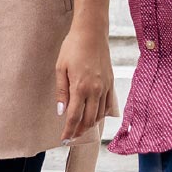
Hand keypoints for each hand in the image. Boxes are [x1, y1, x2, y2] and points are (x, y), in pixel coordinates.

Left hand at [55, 24, 112, 142]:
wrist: (92, 32)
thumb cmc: (73, 47)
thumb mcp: (60, 68)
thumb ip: (61, 91)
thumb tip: (61, 111)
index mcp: (80, 87)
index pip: (74, 117)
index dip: (68, 131)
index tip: (63, 139)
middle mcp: (95, 90)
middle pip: (88, 120)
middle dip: (79, 131)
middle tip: (70, 136)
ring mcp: (105, 87)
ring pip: (99, 115)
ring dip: (90, 124)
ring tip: (80, 128)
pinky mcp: (111, 83)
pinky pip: (108, 105)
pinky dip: (101, 115)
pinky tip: (94, 116)